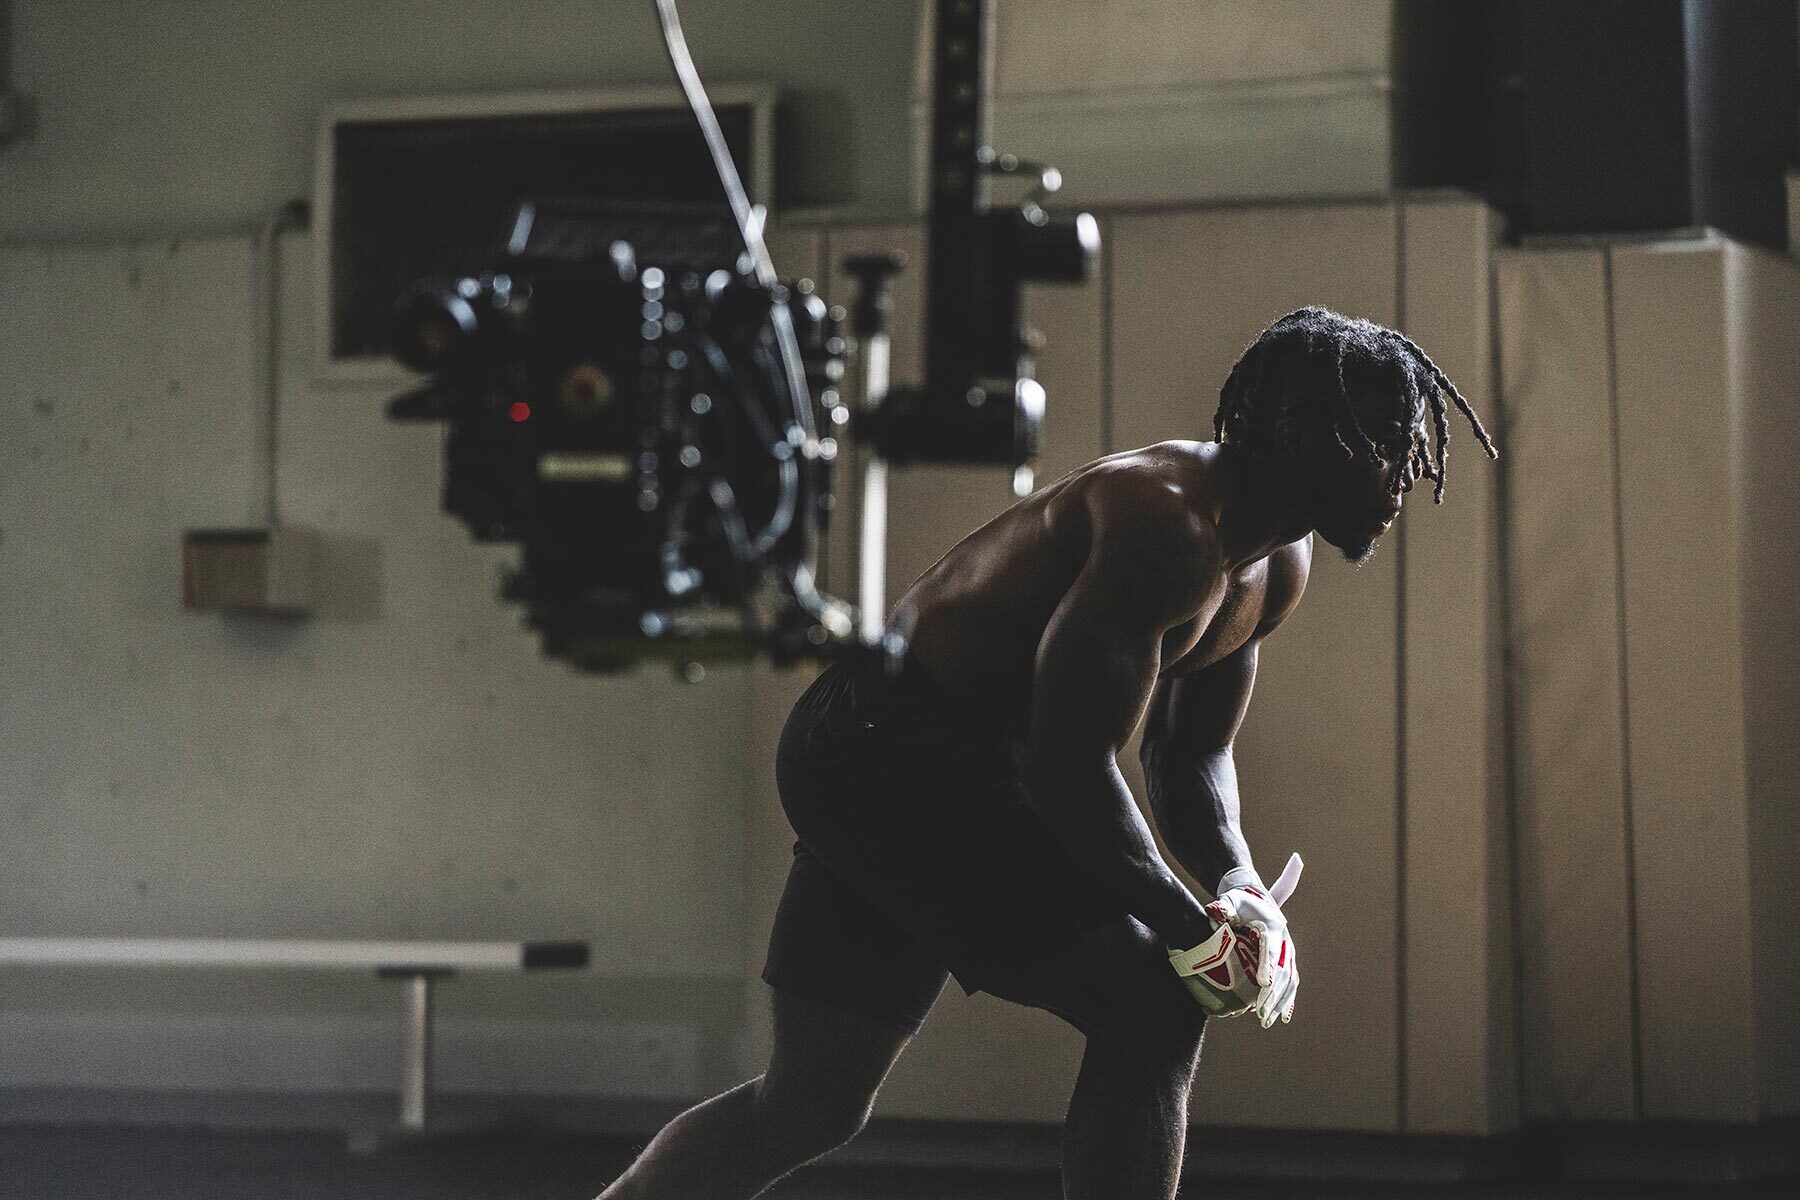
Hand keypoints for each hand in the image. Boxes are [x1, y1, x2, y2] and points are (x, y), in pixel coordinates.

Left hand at [1206, 852, 1301, 1026]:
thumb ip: (1224, 906)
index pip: (1269, 950)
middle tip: (1260, 1014)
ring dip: (1279, 1002)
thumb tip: (1214, 911)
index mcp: (1272, 927)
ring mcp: (1286, 952)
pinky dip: (1287, 1000)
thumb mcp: (1230, 900)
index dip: (1267, 967)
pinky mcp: (1285, 960)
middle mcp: (1284, 941)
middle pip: (1281, 971)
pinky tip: (1283, 1017)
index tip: (1262, 984)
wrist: (1252, 897)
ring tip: (1266, 1021)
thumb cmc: (1239, 901)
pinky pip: (1290, 982)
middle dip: (1272, 994)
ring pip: (1288, 981)